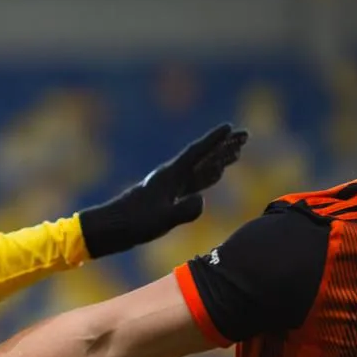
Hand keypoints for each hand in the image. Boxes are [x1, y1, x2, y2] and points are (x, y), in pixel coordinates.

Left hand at [78, 123, 247, 257]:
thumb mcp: (160, 220)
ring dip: (220, 159)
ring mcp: (170, 187)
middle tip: (246, 135)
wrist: (110, 229)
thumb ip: (183, 211)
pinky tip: (217, 173)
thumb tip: (202, 201)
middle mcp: (171, 177)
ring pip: (201, 168)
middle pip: (203, 157)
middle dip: (224, 146)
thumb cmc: (133, 223)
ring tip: (239, 150)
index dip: (214, 140)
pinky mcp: (168, 198)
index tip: (230, 127)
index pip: (196, 153)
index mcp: (169, 176)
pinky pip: (195, 182)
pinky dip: (209, 175)